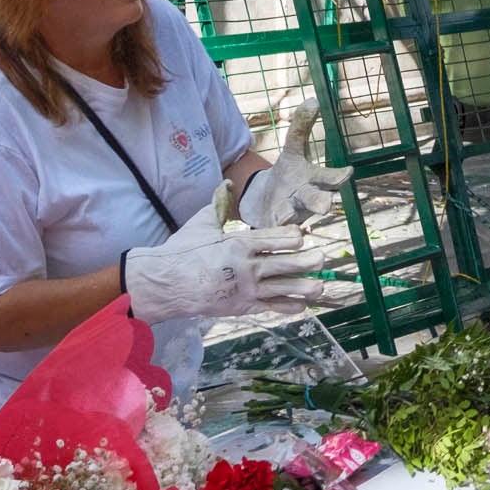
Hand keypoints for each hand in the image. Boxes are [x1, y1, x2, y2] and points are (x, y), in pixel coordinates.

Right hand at [122, 222, 333, 325]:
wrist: (166, 283)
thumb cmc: (183, 251)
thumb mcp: (202, 223)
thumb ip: (219, 203)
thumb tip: (226, 182)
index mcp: (239, 244)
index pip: (277, 239)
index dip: (294, 237)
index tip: (303, 235)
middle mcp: (247, 267)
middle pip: (288, 263)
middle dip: (308, 260)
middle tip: (323, 257)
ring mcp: (246, 290)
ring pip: (284, 288)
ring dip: (305, 287)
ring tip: (321, 285)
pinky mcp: (242, 307)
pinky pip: (271, 307)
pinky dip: (288, 307)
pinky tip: (301, 305)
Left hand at [237, 97, 351, 230]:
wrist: (265, 204)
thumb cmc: (287, 176)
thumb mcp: (292, 151)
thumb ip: (301, 127)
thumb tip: (314, 99)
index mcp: (314, 181)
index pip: (331, 178)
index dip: (338, 176)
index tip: (347, 172)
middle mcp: (307, 199)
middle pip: (316, 200)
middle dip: (321, 201)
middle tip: (327, 205)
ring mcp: (292, 216)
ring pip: (295, 216)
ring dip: (292, 214)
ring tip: (290, 213)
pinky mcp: (275, 228)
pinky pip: (276, 230)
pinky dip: (274, 228)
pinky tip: (272, 226)